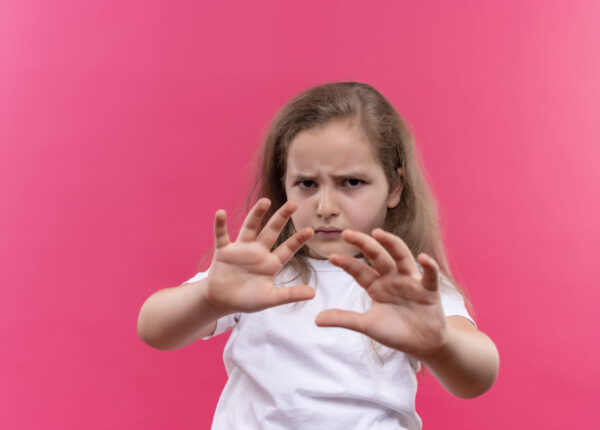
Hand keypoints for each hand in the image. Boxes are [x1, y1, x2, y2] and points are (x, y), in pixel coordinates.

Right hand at [203, 198, 314, 313]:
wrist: (222, 301)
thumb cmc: (247, 300)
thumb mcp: (270, 298)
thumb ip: (290, 295)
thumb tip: (313, 294)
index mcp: (271, 263)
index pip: (287, 249)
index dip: (298, 240)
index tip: (310, 231)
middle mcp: (258, 251)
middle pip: (272, 231)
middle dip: (282, 217)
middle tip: (294, 203)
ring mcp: (241, 249)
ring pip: (250, 227)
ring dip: (256, 214)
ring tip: (265, 201)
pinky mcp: (224, 251)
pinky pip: (222, 235)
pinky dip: (220, 225)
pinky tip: (220, 213)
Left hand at [315, 228, 447, 359]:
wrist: (421, 344)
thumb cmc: (394, 332)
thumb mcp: (367, 325)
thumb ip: (344, 319)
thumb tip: (316, 320)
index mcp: (376, 285)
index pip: (359, 271)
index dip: (347, 263)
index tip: (332, 257)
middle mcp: (392, 278)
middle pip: (377, 256)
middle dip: (363, 244)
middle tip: (347, 233)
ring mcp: (411, 281)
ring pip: (401, 257)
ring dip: (391, 243)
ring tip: (378, 233)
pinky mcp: (429, 290)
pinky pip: (430, 275)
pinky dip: (429, 266)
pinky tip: (422, 257)